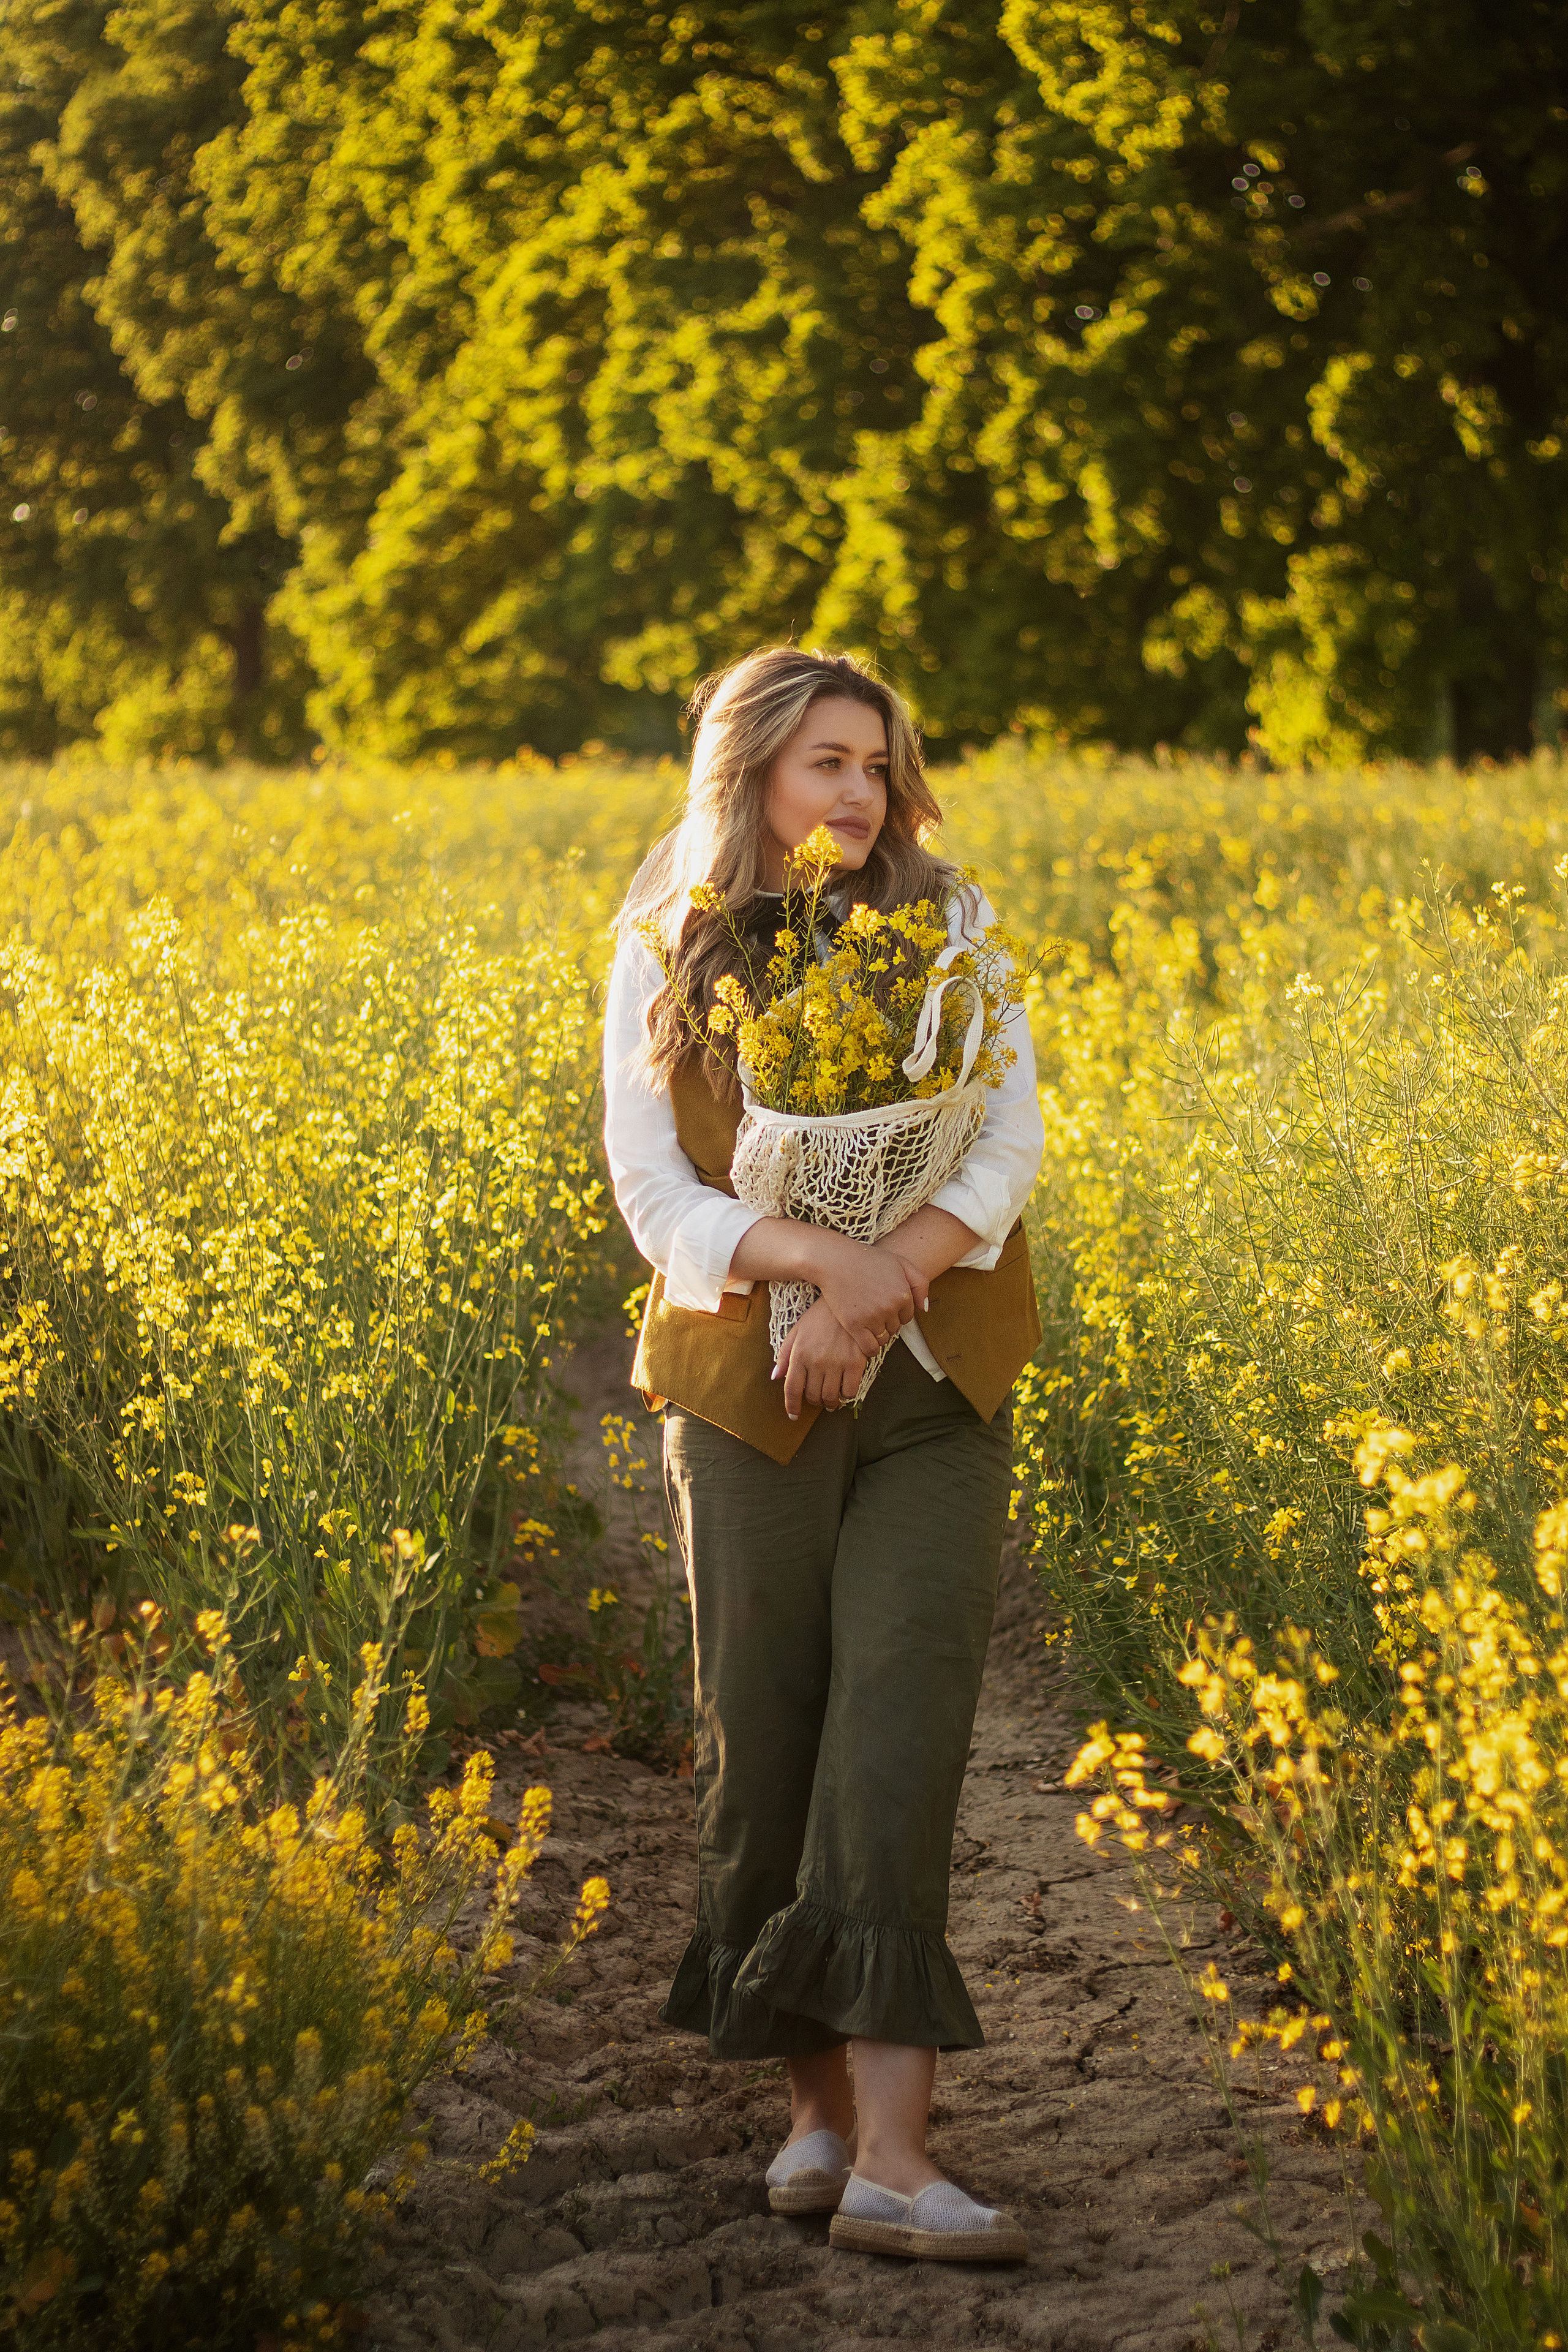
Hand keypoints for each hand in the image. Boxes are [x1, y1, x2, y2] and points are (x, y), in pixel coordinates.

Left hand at [774, 1297, 868, 1420]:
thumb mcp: (797, 1331)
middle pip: (812, 1395)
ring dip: (830, 1402)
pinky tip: (845, 1390)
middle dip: (813, 1400)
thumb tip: (776, 1377)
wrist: (846, 1301)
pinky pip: (851, 1390)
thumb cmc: (819, 1317)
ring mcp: (837, 1363)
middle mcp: (816, 1361)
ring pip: (831, 1396)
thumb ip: (785, 1355)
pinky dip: (847, 1395)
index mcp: (799, 1354)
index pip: (792, 1389)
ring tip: (831, 1399)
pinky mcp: (856, 1362)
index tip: (793, 1415)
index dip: (792, 1406)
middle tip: (817, 1397)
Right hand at [809, 1233, 917, 1357]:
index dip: (896, 1312)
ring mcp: (872, 1317)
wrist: (835, 1260)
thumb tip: (924, 1309)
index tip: (883, 1305)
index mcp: (903, 1294)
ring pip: (883, 1338)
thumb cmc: (867, 1259)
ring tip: (866, 1322)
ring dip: (877, 1334)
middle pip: (895, 1328)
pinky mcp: (854, 1325)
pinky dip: (869, 1347)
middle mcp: (890, 1308)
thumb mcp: (900, 1263)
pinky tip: (863, 1339)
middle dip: (886, 1322)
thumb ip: (919, 1283)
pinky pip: (870, 1348)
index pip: (907, 1317)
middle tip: (872, 1311)